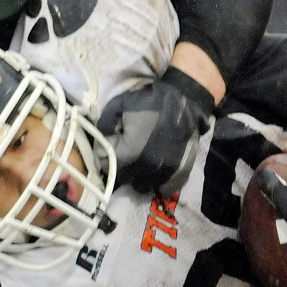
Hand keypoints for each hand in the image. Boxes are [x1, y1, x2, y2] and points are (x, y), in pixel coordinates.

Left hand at [97, 67, 214, 194]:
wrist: (184, 98)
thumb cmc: (151, 100)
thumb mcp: (120, 104)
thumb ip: (105, 124)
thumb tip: (101, 140)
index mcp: (131, 153)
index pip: (107, 166)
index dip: (105, 157)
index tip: (109, 149)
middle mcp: (147, 168)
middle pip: (125, 178)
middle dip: (121, 168)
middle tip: (125, 154)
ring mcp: (166, 173)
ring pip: (143, 186)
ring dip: (139, 176)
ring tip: (141, 162)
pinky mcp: (181, 173)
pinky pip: (166, 188)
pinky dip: (160, 182)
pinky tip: (157, 170)